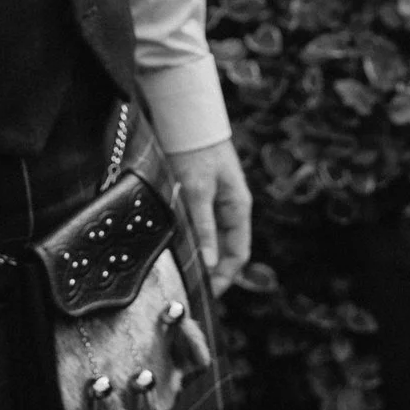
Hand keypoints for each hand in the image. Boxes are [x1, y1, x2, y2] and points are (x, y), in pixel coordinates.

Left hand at [166, 139, 252, 293]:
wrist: (185, 116)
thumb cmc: (196, 151)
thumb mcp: (198, 191)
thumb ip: (204, 228)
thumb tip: (210, 265)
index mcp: (238, 208)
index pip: (238, 253)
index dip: (225, 277)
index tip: (205, 293)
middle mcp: (228, 207)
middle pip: (223, 249)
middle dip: (209, 270)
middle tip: (187, 286)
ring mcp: (213, 201)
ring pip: (208, 238)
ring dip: (196, 254)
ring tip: (177, 270)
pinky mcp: (196, 194)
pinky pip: (195, 225)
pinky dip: (186, 238)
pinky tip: (171, 246)